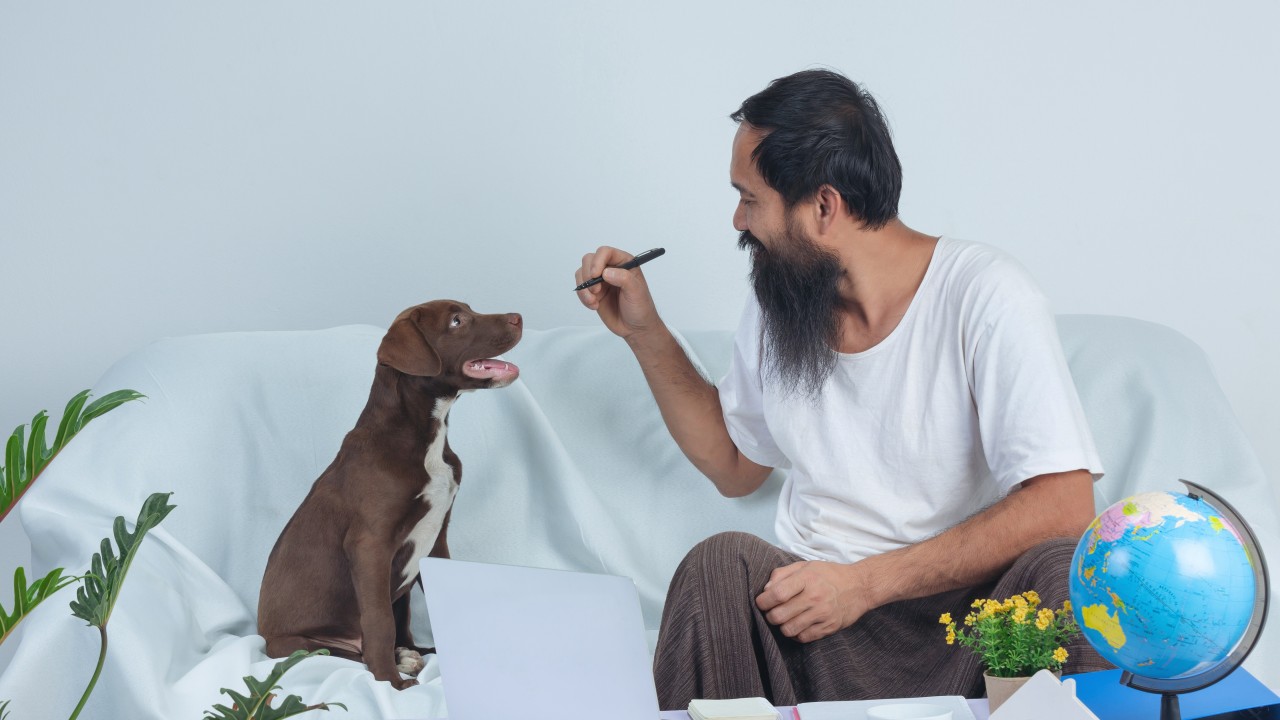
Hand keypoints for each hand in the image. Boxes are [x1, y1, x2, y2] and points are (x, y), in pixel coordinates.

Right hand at [575, 246, 661, 339]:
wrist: (636, 327)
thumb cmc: (641, 308)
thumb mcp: (636, 292)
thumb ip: (624, 279)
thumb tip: (606, 272)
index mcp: (624, 262)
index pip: (605, 252)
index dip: (597, 261)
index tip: (596, 275)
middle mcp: (611, 268)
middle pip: (589, 260)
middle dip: (588, 275)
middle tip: (596, 291)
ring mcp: (601, 280)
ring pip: (582, 273)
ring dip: (584, 288)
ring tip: (594, 301)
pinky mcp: (594, 291)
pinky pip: (580, 288)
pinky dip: (583, 297)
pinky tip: (594, 305)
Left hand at [754, 560, 874, 642]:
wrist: (860, 586)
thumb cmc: (829, 575)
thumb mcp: (805, 566)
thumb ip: (782, 574)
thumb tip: (766, 590)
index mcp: (807, 578)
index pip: (777, 594)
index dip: (763, 601)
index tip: (761, 602)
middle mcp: (815, 596)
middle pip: (779, 615)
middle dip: (770, 616)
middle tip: (772, 612)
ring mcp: (823, 614)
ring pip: (789, 630)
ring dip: (782, 626)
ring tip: (785, 619)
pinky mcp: (829, 627)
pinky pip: (803, 638)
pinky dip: (796, 634)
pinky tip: (798, 625)